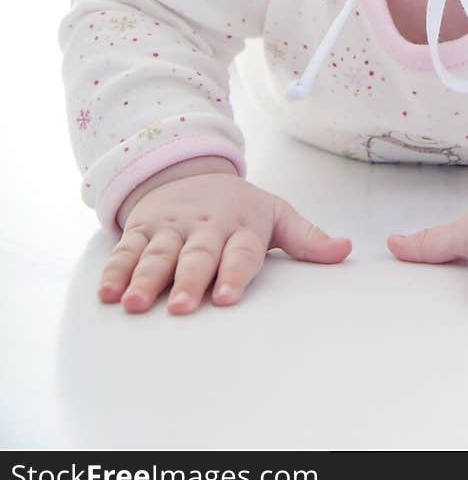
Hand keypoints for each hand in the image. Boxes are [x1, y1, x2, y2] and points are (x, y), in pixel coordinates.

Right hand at [99, 172, 351, 314]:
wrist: (191, 171)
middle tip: (183, 308)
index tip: (226, 297)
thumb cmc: (240, 208)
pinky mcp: (143, 228)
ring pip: (158, 254)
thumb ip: (307, 238)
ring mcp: (171, 227)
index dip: (233, 273)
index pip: (240, 251)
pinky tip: (108, 293)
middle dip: (190, 280)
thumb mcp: (276, 215)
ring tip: (136, 305)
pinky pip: (127, 250)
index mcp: (241, 226)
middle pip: (198, 255)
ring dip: (146, 279)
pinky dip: (116, 270)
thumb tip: (346, 250)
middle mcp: (205, 227)